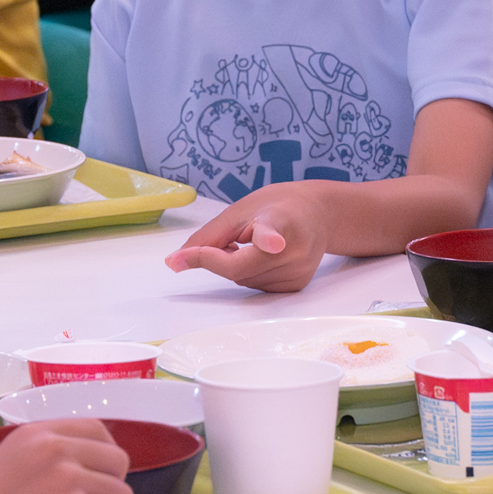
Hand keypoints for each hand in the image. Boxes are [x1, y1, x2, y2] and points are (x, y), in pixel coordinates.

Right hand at [0, 420, 132, 493]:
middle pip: (118, 460)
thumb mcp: (10, 463)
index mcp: (37, 433)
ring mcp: (67, 479)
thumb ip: (46, 456)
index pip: (97, 429)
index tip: (92, 480)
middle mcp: (56, 448)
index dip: (103, 458)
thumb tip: (86, 469)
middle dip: (109, 488)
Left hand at [166, 190, 329, 292]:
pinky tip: (265, 257)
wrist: (318, 213)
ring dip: (237, 266)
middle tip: (237, 235)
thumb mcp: (238, 211)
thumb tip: (173, 263)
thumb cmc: (276, 206)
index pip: (272, 234)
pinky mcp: (297, 286)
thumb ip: (205, 238)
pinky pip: (255, 287)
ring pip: (243, 281)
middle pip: (239, 269)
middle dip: (222, 257)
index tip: (274, 242)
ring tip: (257, 243)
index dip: (269, 240)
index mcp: (282, 222)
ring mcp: (299, 272)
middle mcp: (296, 250)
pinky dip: (249, 274)